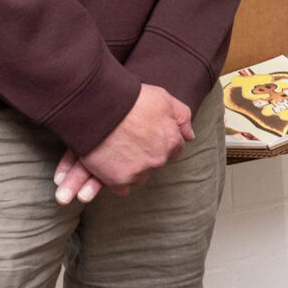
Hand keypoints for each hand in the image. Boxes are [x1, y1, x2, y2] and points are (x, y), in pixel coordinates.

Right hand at [56, 84, 195, 202]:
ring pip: (140, 176)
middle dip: (147, 155)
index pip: (174, 149)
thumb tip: (190, 136)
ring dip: (133, 168)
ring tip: (118, 152)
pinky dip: (117, 180)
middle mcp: (158, 159)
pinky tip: (110, 166)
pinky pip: (122, 188)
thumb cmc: (131, 99)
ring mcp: (138, 171)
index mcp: (171, 141)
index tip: (147, 136)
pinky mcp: (118, 179)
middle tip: (130, 141)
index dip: (160, 141)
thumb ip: (182, 117)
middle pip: (156, 163)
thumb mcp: (163, 99)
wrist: (98, 107)